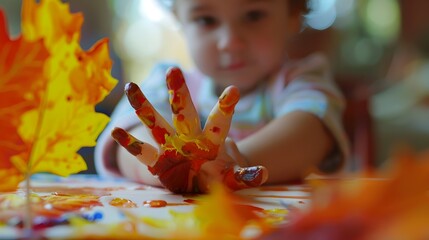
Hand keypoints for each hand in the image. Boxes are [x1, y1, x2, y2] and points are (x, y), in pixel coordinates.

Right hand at [111, 67, 267, 192]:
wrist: (200, 181)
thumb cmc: (218, 175)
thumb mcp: (233, 178)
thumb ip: (245, 175)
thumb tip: (264, 173)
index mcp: (211, 140)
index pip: (219, 121)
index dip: (225, 106)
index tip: (233, 89)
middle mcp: (189, 137)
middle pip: (184, 112)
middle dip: (179, 93)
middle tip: (174, 70)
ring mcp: (171, 147)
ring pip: (156, 123)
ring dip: (144, 107)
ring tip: (131, 87)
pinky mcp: (158, 161)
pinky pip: (142, 152)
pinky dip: (130, 144)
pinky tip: (115, 132)